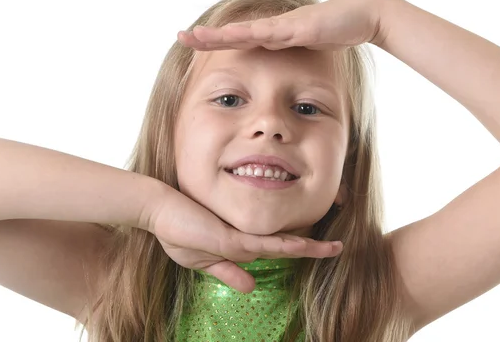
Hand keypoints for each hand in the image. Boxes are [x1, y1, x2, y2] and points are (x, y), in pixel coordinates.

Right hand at [142, 184, 342, 292]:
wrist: (160, 211)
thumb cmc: (179, 232)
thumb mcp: (205, 261)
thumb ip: (229, 273)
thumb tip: (252, 288)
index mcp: (242, 244)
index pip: (277, 248)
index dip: (300, 248)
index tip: (321, 248)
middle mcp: (247, 239)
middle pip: (287, 245)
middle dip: (314, 247)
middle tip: (339, 247)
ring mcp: (242, 237)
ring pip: (283, 244)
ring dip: (309, 247)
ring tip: (334, 248)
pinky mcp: (233, 238)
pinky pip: (266, 245)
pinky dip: (287, 246)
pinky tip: (306, 247)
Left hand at [177, 0, 387, 50]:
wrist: (363, 16)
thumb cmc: (336, 31)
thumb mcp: (308, 48)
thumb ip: (292, 54)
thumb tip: (279, 66)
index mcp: (274, 36)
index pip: (239, 40)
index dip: (216, 42)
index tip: (193, 43)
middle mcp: (275, 28)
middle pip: (235, 34)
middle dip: (208, 36)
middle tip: (181, 36)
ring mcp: (286, 26)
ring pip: (247, 31)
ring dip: (222, 34)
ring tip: (197, 35)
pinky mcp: (301, 27)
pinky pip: (273, 32)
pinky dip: (252, 34)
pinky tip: (235, 35)